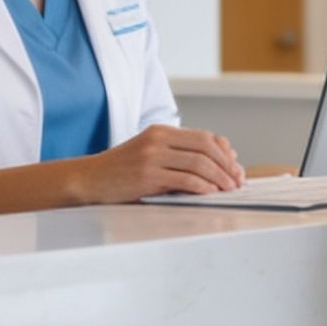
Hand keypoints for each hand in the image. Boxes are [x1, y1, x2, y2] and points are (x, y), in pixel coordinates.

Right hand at [74, 126, 243, 202]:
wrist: (88, 179)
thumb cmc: (121, 171)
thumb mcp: (151, 154)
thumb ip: (180, 153)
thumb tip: (220, 157)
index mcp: (161, 132)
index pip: (204, 137)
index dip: (225, 153)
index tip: (236, 167)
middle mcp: (158, 140)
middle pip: (205, 148)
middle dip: (227, 166)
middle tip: (238, 181)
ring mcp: (152, 157)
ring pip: (198, 164)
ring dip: (219, 178)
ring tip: (229, 189)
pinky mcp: (147, 176)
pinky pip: (184, 180)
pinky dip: (203, 187)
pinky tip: (211, 194)